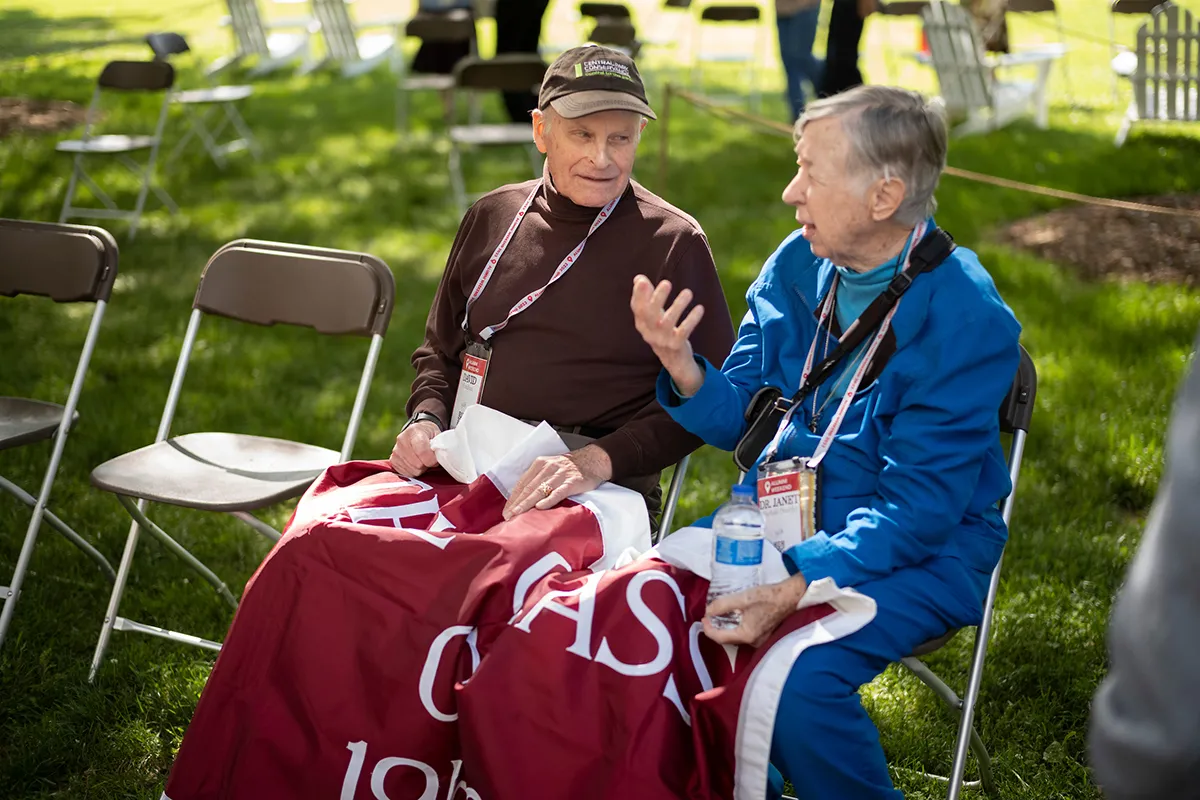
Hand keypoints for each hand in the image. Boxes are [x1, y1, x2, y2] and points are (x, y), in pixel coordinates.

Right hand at [389, 421, 440, 476]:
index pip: (422, 451)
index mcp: (414, 431)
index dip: (432, 459)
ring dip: (421, 468)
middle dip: (427, 464)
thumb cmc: (429, 434)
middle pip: (418, 464)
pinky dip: (414, 471)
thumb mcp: (437, 435)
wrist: (417, 432)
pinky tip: (415, 463)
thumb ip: (439, 445)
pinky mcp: (393, 460)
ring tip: (422, 460)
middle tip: (429, 458)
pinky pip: (407, 474)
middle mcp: (402, 440)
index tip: (436, 460)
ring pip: (413, 470)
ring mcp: (396, 451)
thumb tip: (439, 458)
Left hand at [503, 444, 612, 519]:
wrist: (592, 461)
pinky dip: (548, 500)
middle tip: (508, 516)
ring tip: (517, 514)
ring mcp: (559, 475)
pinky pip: (558, 492)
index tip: (506, 510)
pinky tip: (540, 507)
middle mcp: (547, 468)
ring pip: (539, 491)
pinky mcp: (571, 482)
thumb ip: (538, 479)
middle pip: (528, 488)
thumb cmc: (569, 468)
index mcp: (539, 464)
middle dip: (517, 503)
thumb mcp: (550, 468)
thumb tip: (523, 497)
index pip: (522, 483)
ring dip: (527, 504)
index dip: (513, 498)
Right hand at [631, 275, 705, 396]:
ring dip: (678, 306)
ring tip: (688, 292)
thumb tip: (638, 278)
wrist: (673, 361)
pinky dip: (692, 320)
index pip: (637, 308)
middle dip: (657, 298)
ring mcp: (663, 340)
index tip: (641, 280)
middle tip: (666, 283)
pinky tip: (700, 308)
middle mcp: (650, 333)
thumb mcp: (652, 318)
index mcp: (642, 324)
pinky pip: (684, 331)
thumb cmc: (662, 333)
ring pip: (668, 322)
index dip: (638, 295)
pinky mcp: (676, 345)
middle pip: (650, 315)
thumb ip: (646, 298)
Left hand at [702, 574, 808, 647]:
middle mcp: (753, 642)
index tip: (702, 618)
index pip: (720, 638)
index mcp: (746, 636)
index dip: (708, 628)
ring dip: (725, 628)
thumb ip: (723, 605)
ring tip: (718, 616)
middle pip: (727, 639)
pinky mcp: (763, 634)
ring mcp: (759, 640)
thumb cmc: (768, 597)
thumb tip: (709, 611)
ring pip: (736, 637)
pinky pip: (744, 634)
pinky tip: (733, 617)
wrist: (790, 596)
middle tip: (708, 616)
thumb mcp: (742, 598)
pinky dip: (735, 627)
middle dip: (715, 629)